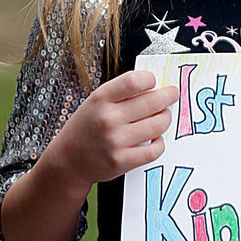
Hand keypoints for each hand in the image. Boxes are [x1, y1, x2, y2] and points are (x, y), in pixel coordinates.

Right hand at [42, 70, 177, 187]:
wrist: (67, 160)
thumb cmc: (86, 128)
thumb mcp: (96, 102)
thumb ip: (121, 93)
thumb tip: (155, 85)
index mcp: (100, 99)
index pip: (135, 81)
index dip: (150, 78)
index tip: (154, 81)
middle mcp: (107, 119)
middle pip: (153, 102)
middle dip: (168, 96)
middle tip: (172, 94)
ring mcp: (115, 141)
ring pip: (158, 125)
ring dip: (165, 118)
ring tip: (163, 116)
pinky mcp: (121, 161)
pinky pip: (154, 150)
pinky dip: (160, 143)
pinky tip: (155, 138)